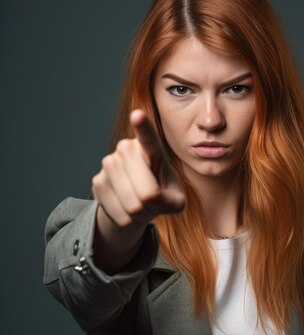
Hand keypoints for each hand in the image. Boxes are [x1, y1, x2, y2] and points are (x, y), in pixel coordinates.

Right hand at [92, 109, 185, 228]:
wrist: (137, 204)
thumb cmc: (162, 195)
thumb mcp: (176, 201)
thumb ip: (171, 201)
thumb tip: (151, 198)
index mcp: (151, 148)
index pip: (148, 137)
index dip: (143, 127)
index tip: (138, 115)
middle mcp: (127, 149)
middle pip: (148, 193)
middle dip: (153, 206)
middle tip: (152, 200)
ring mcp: (109, 163)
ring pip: (132, 205)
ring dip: (140, 214)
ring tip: (140, 204)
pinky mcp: (97, 181)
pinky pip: (117, 212)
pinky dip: (127, 220)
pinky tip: (126, 210)